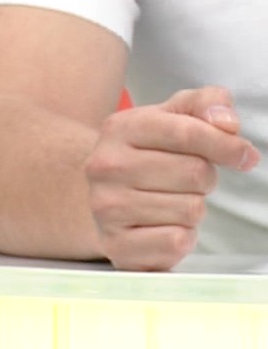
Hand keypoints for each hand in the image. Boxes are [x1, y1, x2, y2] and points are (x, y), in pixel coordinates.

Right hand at [84, 86, 260, 270]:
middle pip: (195, 173)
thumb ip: (207, 103)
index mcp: (120, 129)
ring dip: (192, 208)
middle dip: (205, 179)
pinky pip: (177, 242)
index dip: (226, 144)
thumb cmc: (149, 154)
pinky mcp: (116, 245)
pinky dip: (181, 237)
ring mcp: (106, 207)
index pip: (187, 132)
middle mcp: (104, 167)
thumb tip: (227, 124)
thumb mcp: (174, 116)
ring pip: (190, 210)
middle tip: (186, 181)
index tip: (243, 155)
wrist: (104, 196)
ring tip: (169, 203)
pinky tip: (161, 227)